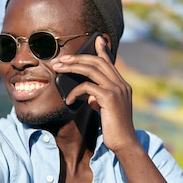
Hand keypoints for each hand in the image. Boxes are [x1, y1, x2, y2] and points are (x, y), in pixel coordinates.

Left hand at [52, 36, 136, 152]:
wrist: (125, 143)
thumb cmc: (115, 130)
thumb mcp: (107, 110)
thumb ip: (100, 100)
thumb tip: (89, 96)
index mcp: (122, 86)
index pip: (110, 63)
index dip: (102, 50)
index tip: (96, 39)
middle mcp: (121, 84)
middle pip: (97, 61)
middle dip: (77, 57)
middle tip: (62, 59)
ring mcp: (116, 90)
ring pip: (91, 69)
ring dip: (72, 67)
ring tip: (58, 69)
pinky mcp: (109, 98)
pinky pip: (87, 87)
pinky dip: (74, 92)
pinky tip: (68, 100)